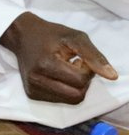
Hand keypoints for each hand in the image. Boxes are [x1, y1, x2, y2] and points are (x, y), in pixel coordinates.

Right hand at [0, 11, 118, 104]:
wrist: (22, 36)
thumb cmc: (50, 34)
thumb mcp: (75, 37)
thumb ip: (95, 56)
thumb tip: (112, 76)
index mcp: (45, 64)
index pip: (80, 81)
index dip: (87, 70)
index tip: (79, 58)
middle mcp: (36, 80)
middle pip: (77, 95)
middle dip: (82, 81)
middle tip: (74, 65)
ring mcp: (32, 89)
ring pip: (70, 100)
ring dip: (75, 86)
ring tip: (66, 70)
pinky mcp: (32, 94)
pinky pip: (60, 100)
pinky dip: (65, 90)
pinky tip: (58, 76)